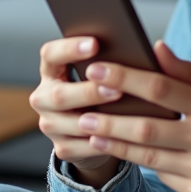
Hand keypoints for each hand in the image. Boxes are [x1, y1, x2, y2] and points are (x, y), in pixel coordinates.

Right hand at [29, 36, 126, 185]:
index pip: (51, 54)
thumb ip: (110, 60)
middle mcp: (44, 98)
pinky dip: (103, 142)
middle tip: (116, 88)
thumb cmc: (103, 92)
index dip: (69, 48)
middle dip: (89, 91)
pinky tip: (121, 138)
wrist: (97, 131)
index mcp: (51, 71)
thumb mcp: (101, 74)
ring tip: (123, 115)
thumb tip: (146, 47)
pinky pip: (82, 146)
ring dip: (98, 120)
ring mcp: (50, 124)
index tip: (95, 44)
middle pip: (59, 95)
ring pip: (70, 123)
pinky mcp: (63, 147)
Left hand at [77, 41, 190, 191]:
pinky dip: (136, 160)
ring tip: (88, 131)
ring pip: (147, 155)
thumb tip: (156, 46)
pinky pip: (159, 174)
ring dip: (114, 143)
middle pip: (148, 127)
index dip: (127, 79)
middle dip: (111, 119)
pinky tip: (116, 149)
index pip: (162, 88)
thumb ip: (186, 73)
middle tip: (82, 111)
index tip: (97, 70)